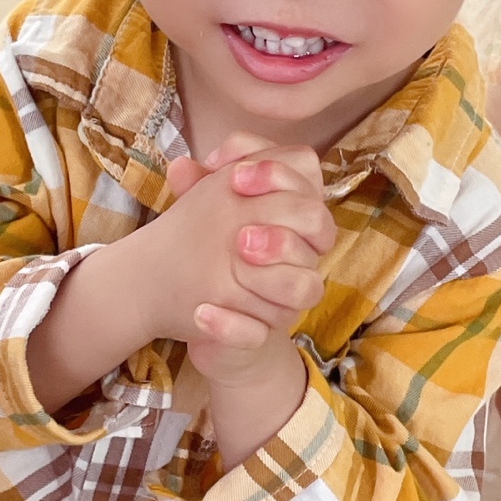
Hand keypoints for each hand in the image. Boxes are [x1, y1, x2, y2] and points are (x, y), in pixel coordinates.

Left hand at [154, 133, 332, 377]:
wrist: (208, 313)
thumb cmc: (217, 252)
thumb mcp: (208, 211)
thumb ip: (198, 185)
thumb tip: (182, 165)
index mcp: (290, 216)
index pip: (307, 178)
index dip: (277, 171)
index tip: (234, 176)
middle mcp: (300, 253)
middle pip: (318, 224)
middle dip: (283, 220)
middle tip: (241, 228)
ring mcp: (285, 297)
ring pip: (306, 286)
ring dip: (271, 272)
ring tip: (237, 256)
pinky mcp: (259, 335)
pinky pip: (257, 335)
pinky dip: (229, 325)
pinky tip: (201, 313)